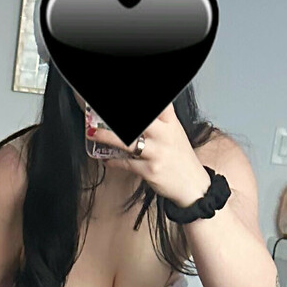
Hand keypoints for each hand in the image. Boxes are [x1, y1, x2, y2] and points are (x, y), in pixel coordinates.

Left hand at [84, 100, 211, 206]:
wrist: (193, 186)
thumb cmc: (180, 158)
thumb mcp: (174, 133)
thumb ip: (158, 121)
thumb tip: (136, 121)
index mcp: (171, 123)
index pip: (159, 105)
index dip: (148, 100)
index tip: (111, 103)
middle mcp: (165, 135)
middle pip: (141, 121)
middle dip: (117, 119)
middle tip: (98, 112)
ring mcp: (158, 153)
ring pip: (128, 142)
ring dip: (106, 136)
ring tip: (92, 132)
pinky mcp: (151, 170)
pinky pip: (126, 163)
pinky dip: (113, 161)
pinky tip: (106, 159)